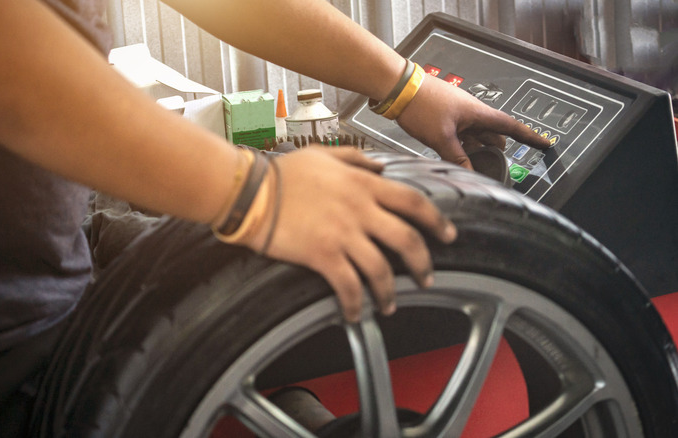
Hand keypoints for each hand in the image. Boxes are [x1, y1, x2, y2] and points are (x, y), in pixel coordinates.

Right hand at [244, 147, 456, 321]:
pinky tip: (355, 314)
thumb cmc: (282, 174)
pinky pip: (349, 286)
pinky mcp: (323, 255)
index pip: (413, 201)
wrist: (251, 193)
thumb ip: (356, 158)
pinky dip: (355, 304)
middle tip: (427, 277)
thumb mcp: (323, 155)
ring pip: (382, 269)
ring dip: (390, 292)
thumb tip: (380, 166)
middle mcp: (360, 209)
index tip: (448, 234)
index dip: (436, 220)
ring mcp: (343, 233)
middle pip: (407, 239)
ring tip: (390, 305)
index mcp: (363, 184)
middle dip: (423, 263)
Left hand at [397, 74, 551, 169]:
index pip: (511, 126)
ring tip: (475, 167)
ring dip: (476, 150)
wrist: (398, 88)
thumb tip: (470, 174)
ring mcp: (458, 114)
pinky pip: (460, 135)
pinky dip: (461, 147)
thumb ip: (457, 157)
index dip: (529, 136)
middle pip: (492, 134)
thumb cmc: (421, 105)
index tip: (544, 144)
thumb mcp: (441, 138)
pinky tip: (455, 158)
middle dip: (496, 151)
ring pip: (475, 136)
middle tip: (498, 168)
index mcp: (478, 113)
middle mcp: (471, 113)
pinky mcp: (444, 117)